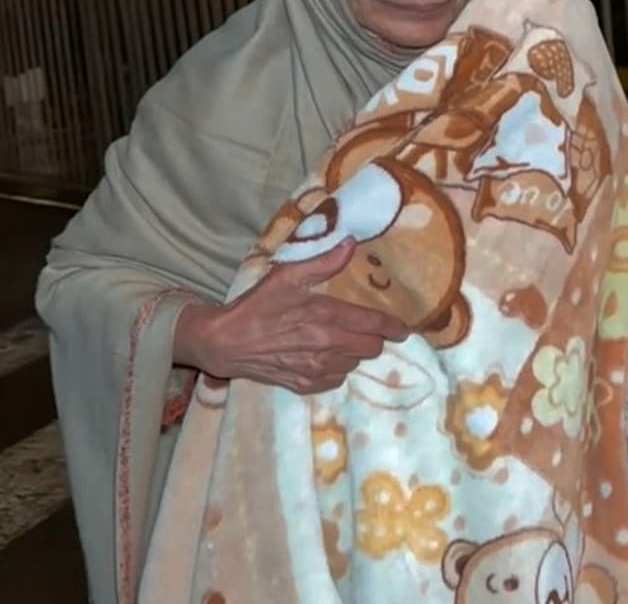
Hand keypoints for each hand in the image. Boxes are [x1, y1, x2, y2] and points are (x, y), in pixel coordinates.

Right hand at [173, 238, 406, 393]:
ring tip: (339, 341)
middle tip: (367, 331)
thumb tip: (351, 243)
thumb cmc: (256, 305)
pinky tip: (324, 357)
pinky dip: (336, 369)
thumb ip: (323, 261)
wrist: (225, 342)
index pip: (374, 324)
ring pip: (354, 364)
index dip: (394, 327)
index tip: (402, 328)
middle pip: (371, 348)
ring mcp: (316, 367)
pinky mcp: (304, 384)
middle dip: (374, 339)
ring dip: (353, 353)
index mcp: (325, 315)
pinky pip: (336, 379)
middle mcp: (326, 344)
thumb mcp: (286, 276)